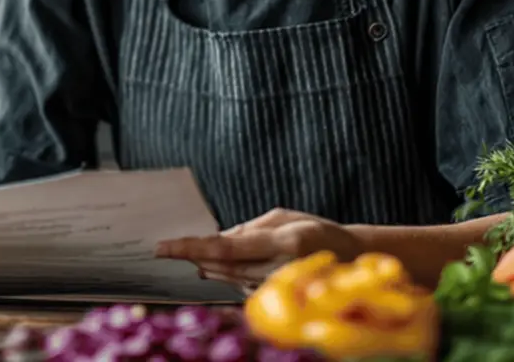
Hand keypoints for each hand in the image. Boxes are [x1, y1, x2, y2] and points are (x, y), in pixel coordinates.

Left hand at [155, 208, 361, 287]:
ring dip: (204, 266)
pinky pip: (239, 285)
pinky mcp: (275, 296)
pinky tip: (208, 265)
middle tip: (164, 249)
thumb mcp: (283, 217)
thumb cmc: (315, 231)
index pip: (225, 248)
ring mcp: (277, 286)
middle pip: (222, 266)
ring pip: (228, 278)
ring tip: (181, 253)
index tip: (164, 246)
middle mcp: (279, 268)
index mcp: (283, 243)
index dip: (191, 247)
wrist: (349, 259)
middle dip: (192, 257)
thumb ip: (248, 230)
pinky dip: (222, 274)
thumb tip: (216, 241)